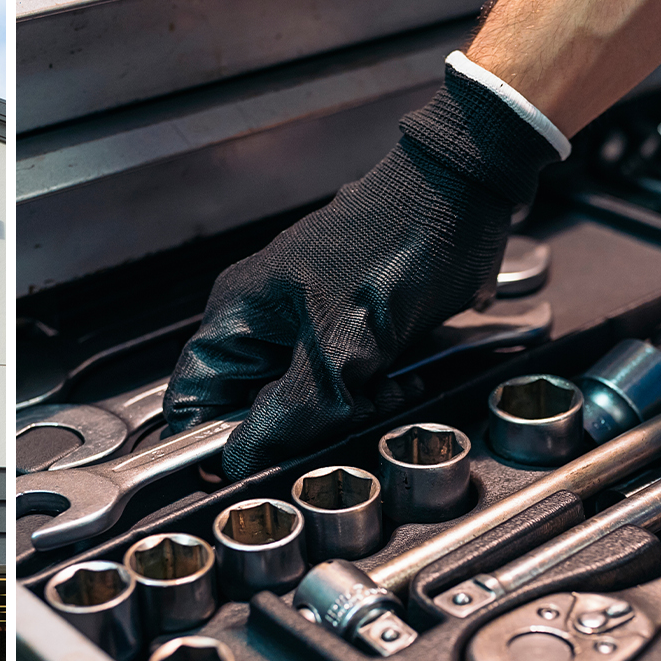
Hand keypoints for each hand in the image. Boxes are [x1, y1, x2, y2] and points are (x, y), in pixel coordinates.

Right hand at [164, 60, 563, 479]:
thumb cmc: (398, 238)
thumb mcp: (344, 341)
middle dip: (301, 424)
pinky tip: (399, 378)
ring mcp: (305, 326)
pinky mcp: (348, 332)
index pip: (192, 395)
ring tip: (383, 387)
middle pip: (254, 407)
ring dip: (347, 409)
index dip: (212, 438)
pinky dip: (373, 392)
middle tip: (342, 415)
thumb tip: (240, 458)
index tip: (252, 464)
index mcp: (238, 314)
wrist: (467, 196)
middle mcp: (262, 322)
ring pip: (306, 402)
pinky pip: (345, 385)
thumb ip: (293, 408)